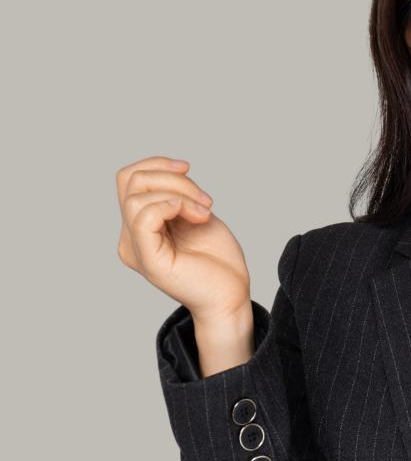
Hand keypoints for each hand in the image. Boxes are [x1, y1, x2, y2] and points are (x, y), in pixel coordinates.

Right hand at [115, 153, 251, 321]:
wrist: (232, 296)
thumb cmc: (218, 261)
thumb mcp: (195, 214)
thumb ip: (174, 194)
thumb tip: (168, 170)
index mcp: (139, 228)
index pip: (128, 179)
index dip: (156, 164)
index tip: (188, 168)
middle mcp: (131, 238)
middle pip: (131, 181)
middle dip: (172, 178)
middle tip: (205, 199)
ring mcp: (136, 250)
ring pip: (137, 196)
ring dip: (179, 193)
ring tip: (205, 211)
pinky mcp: (148, 260)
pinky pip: (144, 217)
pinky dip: (170, 205)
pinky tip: (194, 215)